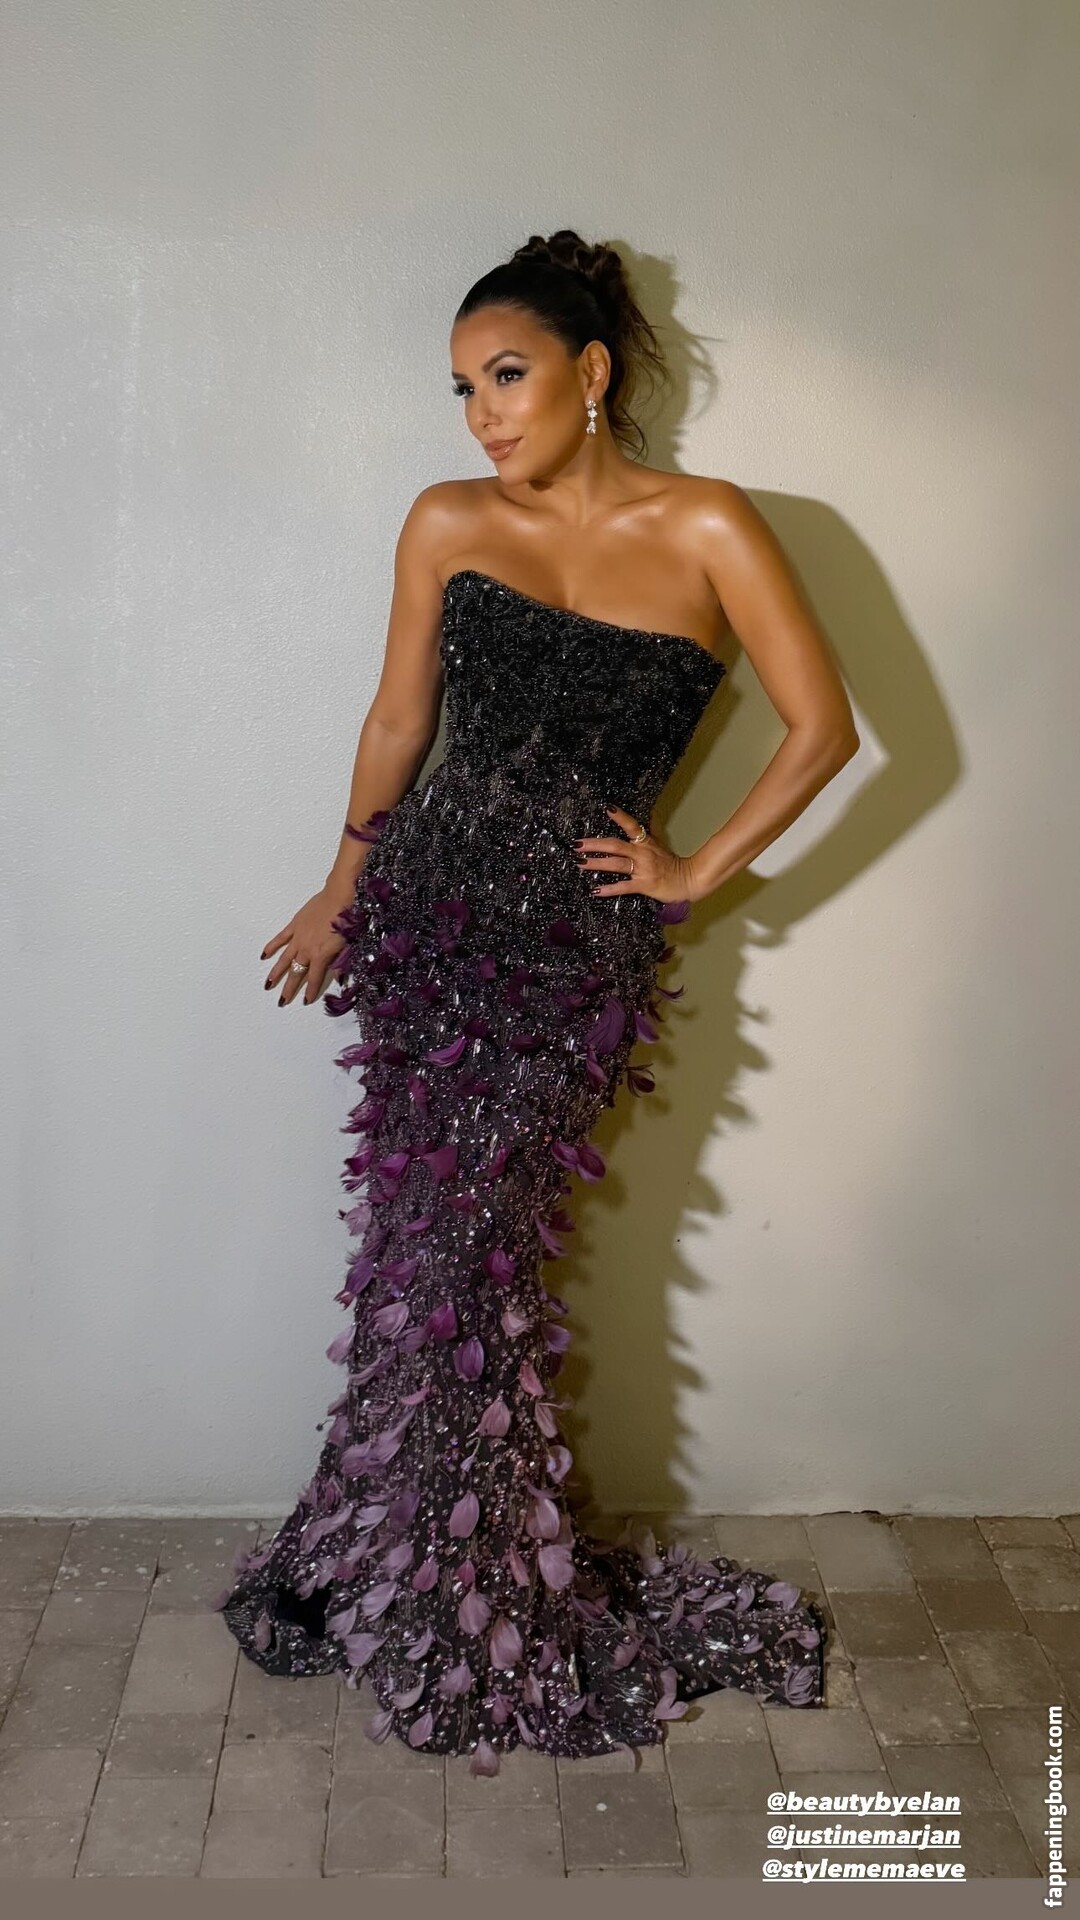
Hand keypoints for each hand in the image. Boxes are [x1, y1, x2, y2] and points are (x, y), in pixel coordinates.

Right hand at [261, 882, 357, 1005]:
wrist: (340, 897)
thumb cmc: (347, 919)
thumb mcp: (348, 945)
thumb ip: (340, 964)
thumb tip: (339, 979)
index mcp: (321, 956)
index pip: (313, 979)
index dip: (310, 991)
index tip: (305, 1001)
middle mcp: (306, 949)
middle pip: (295, 972)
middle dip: (288, 988)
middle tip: (282, 1001)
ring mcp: (298, 937)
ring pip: (284, 958)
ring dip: (276, 972)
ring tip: (268, 984)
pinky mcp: (294, 925)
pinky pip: (280, 938)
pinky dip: (271, 947)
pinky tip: (263, 955)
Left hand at [575, 805, 706, 903]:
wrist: (689, 880)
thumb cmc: (672, 863)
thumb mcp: (661, 843)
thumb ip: (652, 829)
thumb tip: (650, 813)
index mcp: (645, 842)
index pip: (632, 826)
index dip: (620, 817)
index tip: (607, 808)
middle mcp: (642, 854)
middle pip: (615, 845)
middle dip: (594, 844)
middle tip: (577, 844)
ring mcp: (642, 869)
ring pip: (616, 864)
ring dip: (596, 863)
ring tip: (580, 863)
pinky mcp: (643, 885)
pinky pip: (623, 887)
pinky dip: (608, 889)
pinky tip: (595, 890)